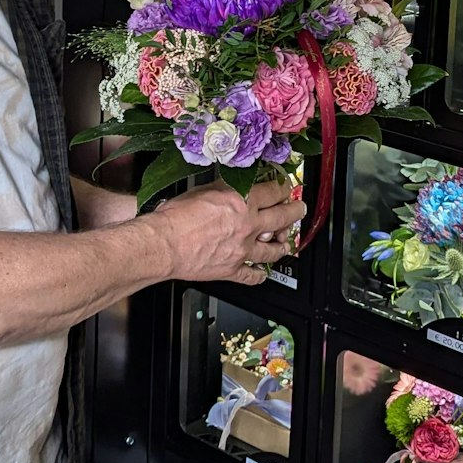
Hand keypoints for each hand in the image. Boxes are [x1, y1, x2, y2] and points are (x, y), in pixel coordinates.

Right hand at [150, 178, 305, 284]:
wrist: (163, 244)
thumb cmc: (175, 217)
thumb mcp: (203, 190)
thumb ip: (225, 189)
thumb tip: (235, 187)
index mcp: (242, 201)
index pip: (274, 191)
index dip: (284, 188)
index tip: (286, 187)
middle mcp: (248, 225)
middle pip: (283, 217)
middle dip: (295, 212)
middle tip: (299, 209)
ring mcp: (243, 250)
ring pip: (274, 249)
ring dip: (282, 244)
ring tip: (285, 242)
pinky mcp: (233, 269)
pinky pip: (253, 275)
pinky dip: (259, 275)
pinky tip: (262, 273)